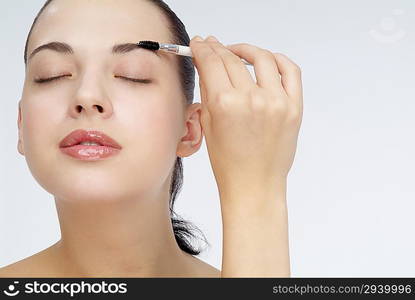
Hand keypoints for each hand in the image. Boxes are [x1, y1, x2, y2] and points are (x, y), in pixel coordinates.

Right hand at [189, 35, 302, 201]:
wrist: (254, 184)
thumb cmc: (229, 163)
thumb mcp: (209, 124)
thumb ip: (208, 90)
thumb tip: (206, 65)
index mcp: (225, 104)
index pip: (211, 61)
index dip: (202, 48)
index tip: (200, 43)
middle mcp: (252, 99)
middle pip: (232, 58)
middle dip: (218, 48)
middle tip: (212, 45)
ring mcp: (276, 101)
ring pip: (261, 58)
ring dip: (246, 50)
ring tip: (238, 52)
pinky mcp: (295, 107)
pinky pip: (290, 71)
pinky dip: (277, 59)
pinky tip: (266, 60)